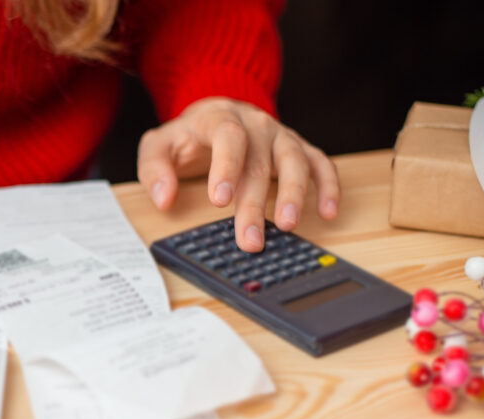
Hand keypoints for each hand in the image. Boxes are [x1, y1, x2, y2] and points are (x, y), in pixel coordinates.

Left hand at [137, 97, 339, 251]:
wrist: (215, 114)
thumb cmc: (187, 137)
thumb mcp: (158, 147)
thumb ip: (155, 169)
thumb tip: (163, 197)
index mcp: (219, 118)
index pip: (227, 137)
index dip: (226, 166)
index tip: (220, 200)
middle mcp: (254, 124)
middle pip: (259, 162)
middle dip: (254, 204)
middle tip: (250, 239)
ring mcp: (280, 135)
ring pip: (294, 160)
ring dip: (294, 194)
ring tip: (288, 225)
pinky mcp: (298, 147)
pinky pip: (320, 163)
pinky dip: (328, 185)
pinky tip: (328, 211)